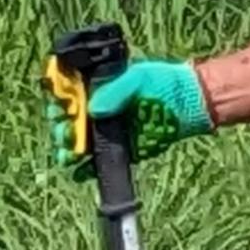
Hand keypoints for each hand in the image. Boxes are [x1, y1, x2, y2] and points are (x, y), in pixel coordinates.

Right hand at [46, 58, 212, 173]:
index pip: (70, 95)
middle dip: (62, 127)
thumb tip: (93, 109)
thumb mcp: (139, 78)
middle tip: (64, 132)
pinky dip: (85, 169)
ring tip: (68, 153)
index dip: (60, 101)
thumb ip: (116, 91)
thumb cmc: (164, 83)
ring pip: (79, 143)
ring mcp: (109, 132)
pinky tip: (78, 171)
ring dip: (69, 149)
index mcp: (100, 88)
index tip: (58, 107)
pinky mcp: (120, 151)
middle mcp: (100, 110)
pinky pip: (97, 162)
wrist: (191, 105)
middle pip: (70, 121)